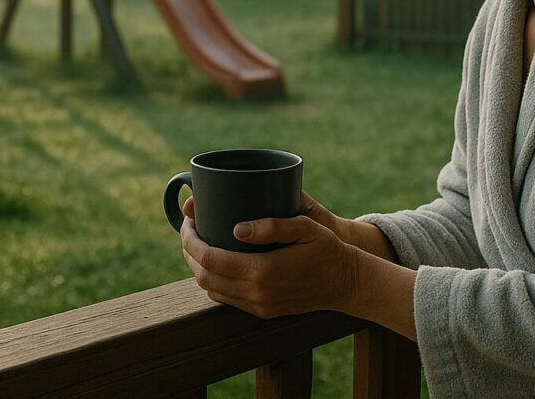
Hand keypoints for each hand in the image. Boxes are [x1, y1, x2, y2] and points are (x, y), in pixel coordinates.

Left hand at [179, 198, 359, 319]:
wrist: (347, 284)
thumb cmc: (327, 249)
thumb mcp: (305, 227)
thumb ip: (271, 226)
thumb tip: (236, 228)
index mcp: (263, 271)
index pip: (209, 258)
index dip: (190, 240)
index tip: (187, 222)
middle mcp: (257, 293)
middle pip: (204, 275)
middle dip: (188, 252)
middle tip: (189, 229)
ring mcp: (259, 306)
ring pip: (211, 290)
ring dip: (198, 267)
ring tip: (198, 244)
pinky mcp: (263, 312)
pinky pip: (226, 299)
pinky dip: (213, 280)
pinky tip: (216, 262)